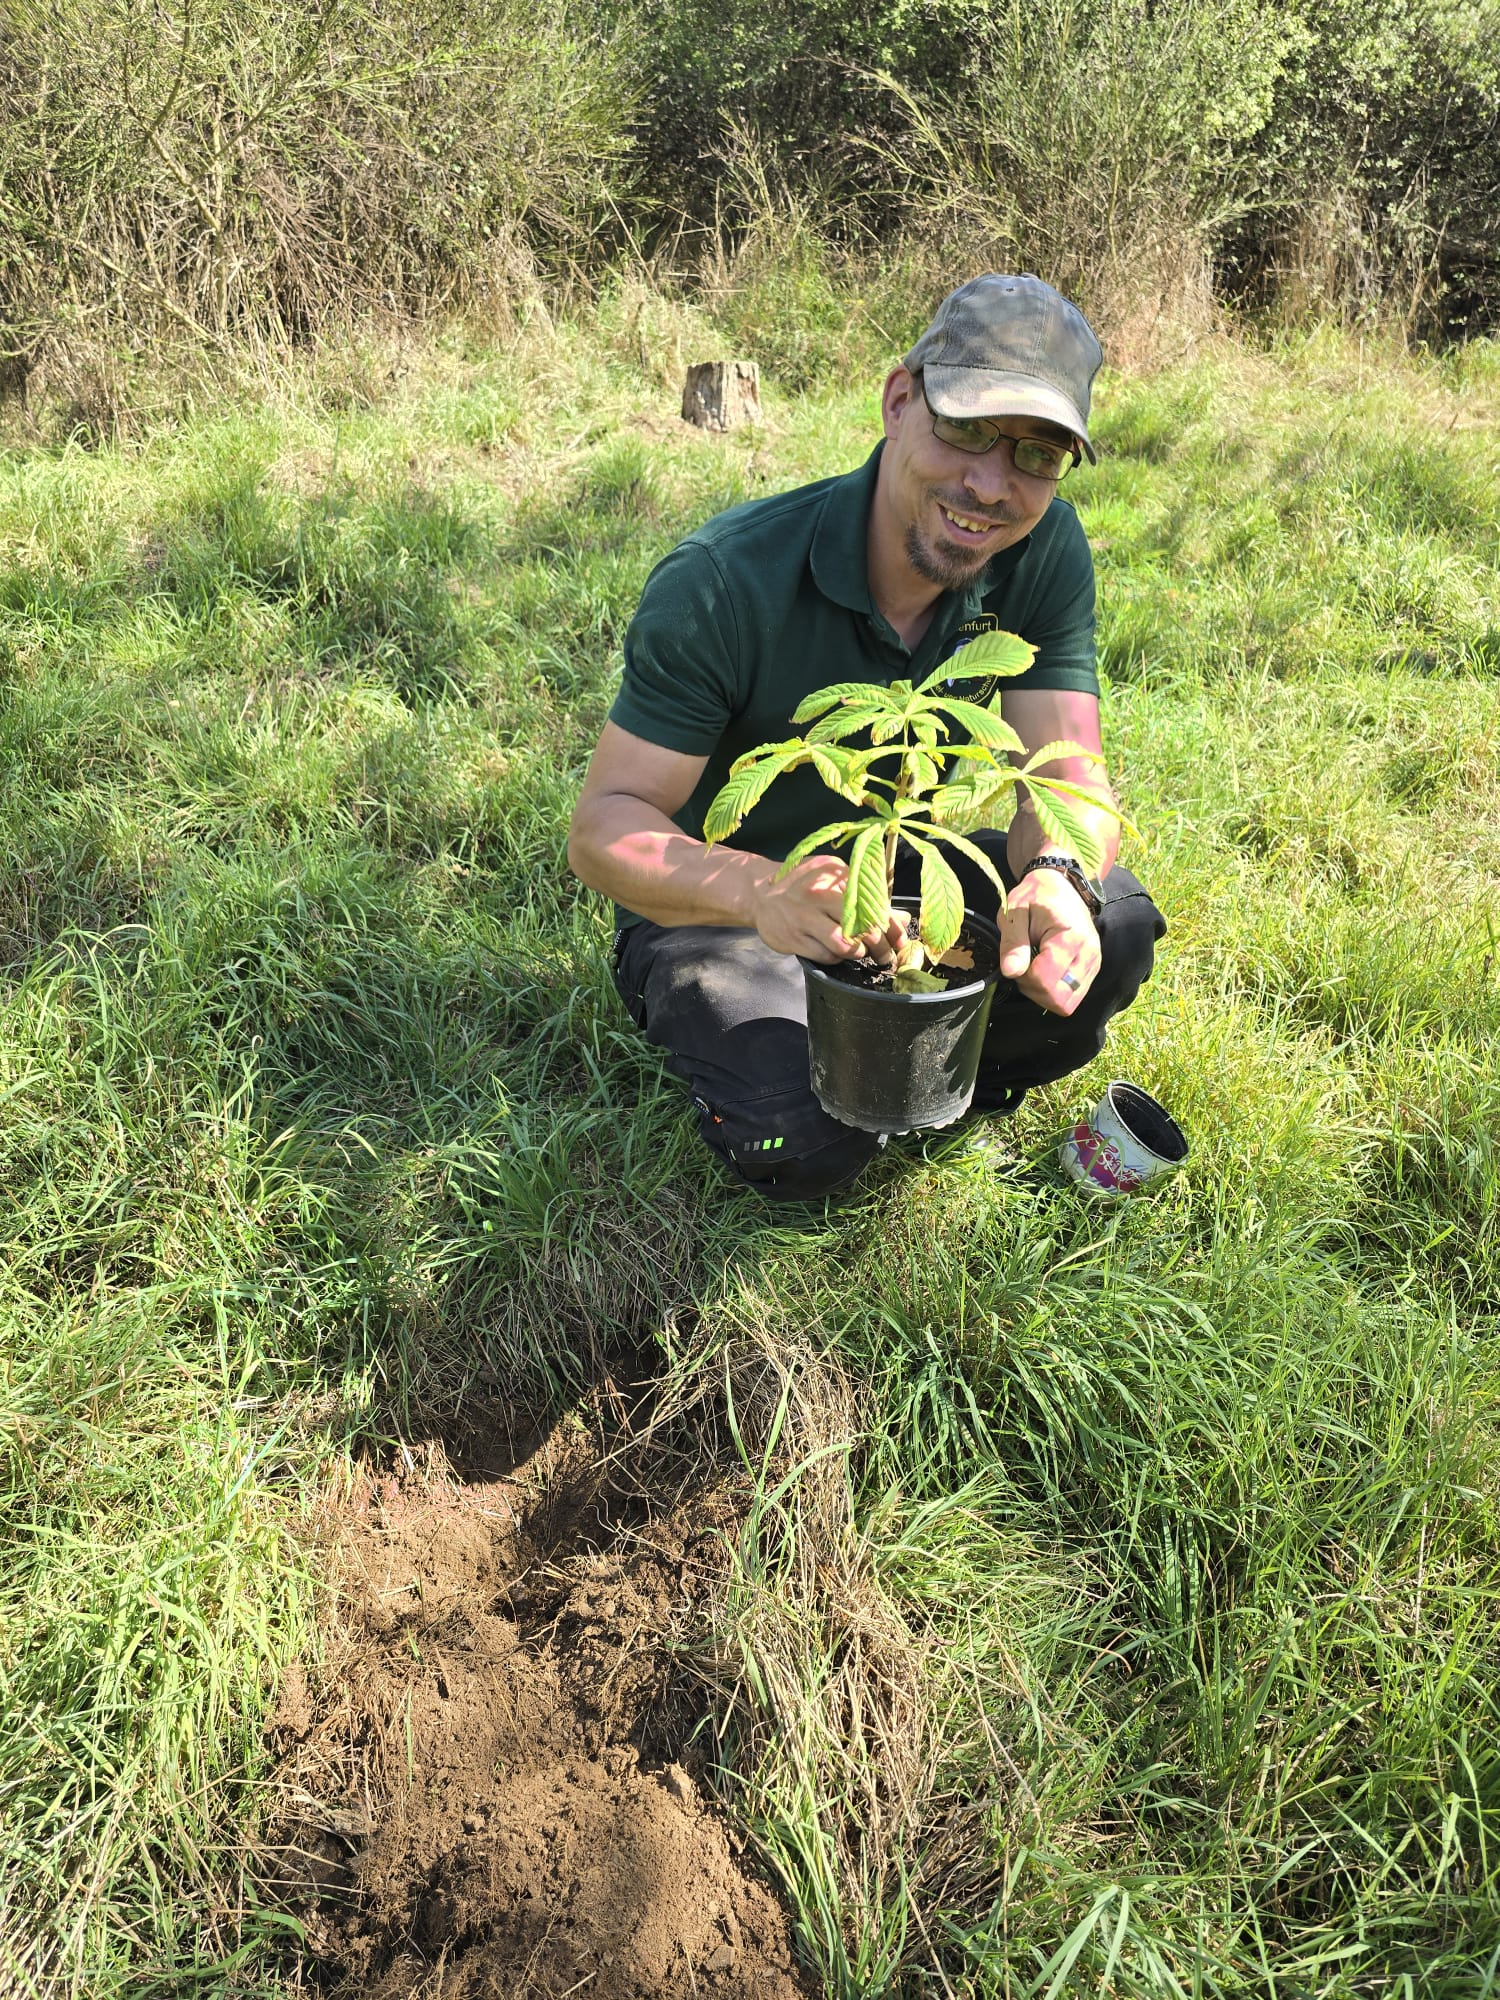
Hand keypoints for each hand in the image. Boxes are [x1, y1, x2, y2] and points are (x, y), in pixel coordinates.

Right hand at [751, 854, 905, 963]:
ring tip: (859, 952)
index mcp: (836, 875)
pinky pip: (825, 956)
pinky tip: (836, 952)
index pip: (874, 904)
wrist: (760, 893)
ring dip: (858, 953)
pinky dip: (836, 958)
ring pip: (844, 945)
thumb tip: (901, 919)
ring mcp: (804, 917)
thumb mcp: (836, 881)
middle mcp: (819, 894)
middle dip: (881, 947)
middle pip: (863, 926)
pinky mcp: (792, 938)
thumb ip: (867, 898)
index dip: (892, 927)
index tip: (900, 941)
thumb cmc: (804, 885)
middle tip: (885, 956)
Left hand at [998, 868, 1099, 1012]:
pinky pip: (1071, 998)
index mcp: (1071, 938)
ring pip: (1066, 1004)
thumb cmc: (1036, 897)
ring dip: (1043, 993)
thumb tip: (1011, 971)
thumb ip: (1013, 942)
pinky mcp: (1091, 970)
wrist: (1061, 886)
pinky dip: (1054, 991)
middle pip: (1059, 1000)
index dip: (1024, 978)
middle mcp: (1089, 955)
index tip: (1017, 960)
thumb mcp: (1016, 912)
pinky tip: (1045, 971)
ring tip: (1034, 967)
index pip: (1045, 981)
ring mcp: (1093, 965)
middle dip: (1034, 991)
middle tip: (1024, 967)